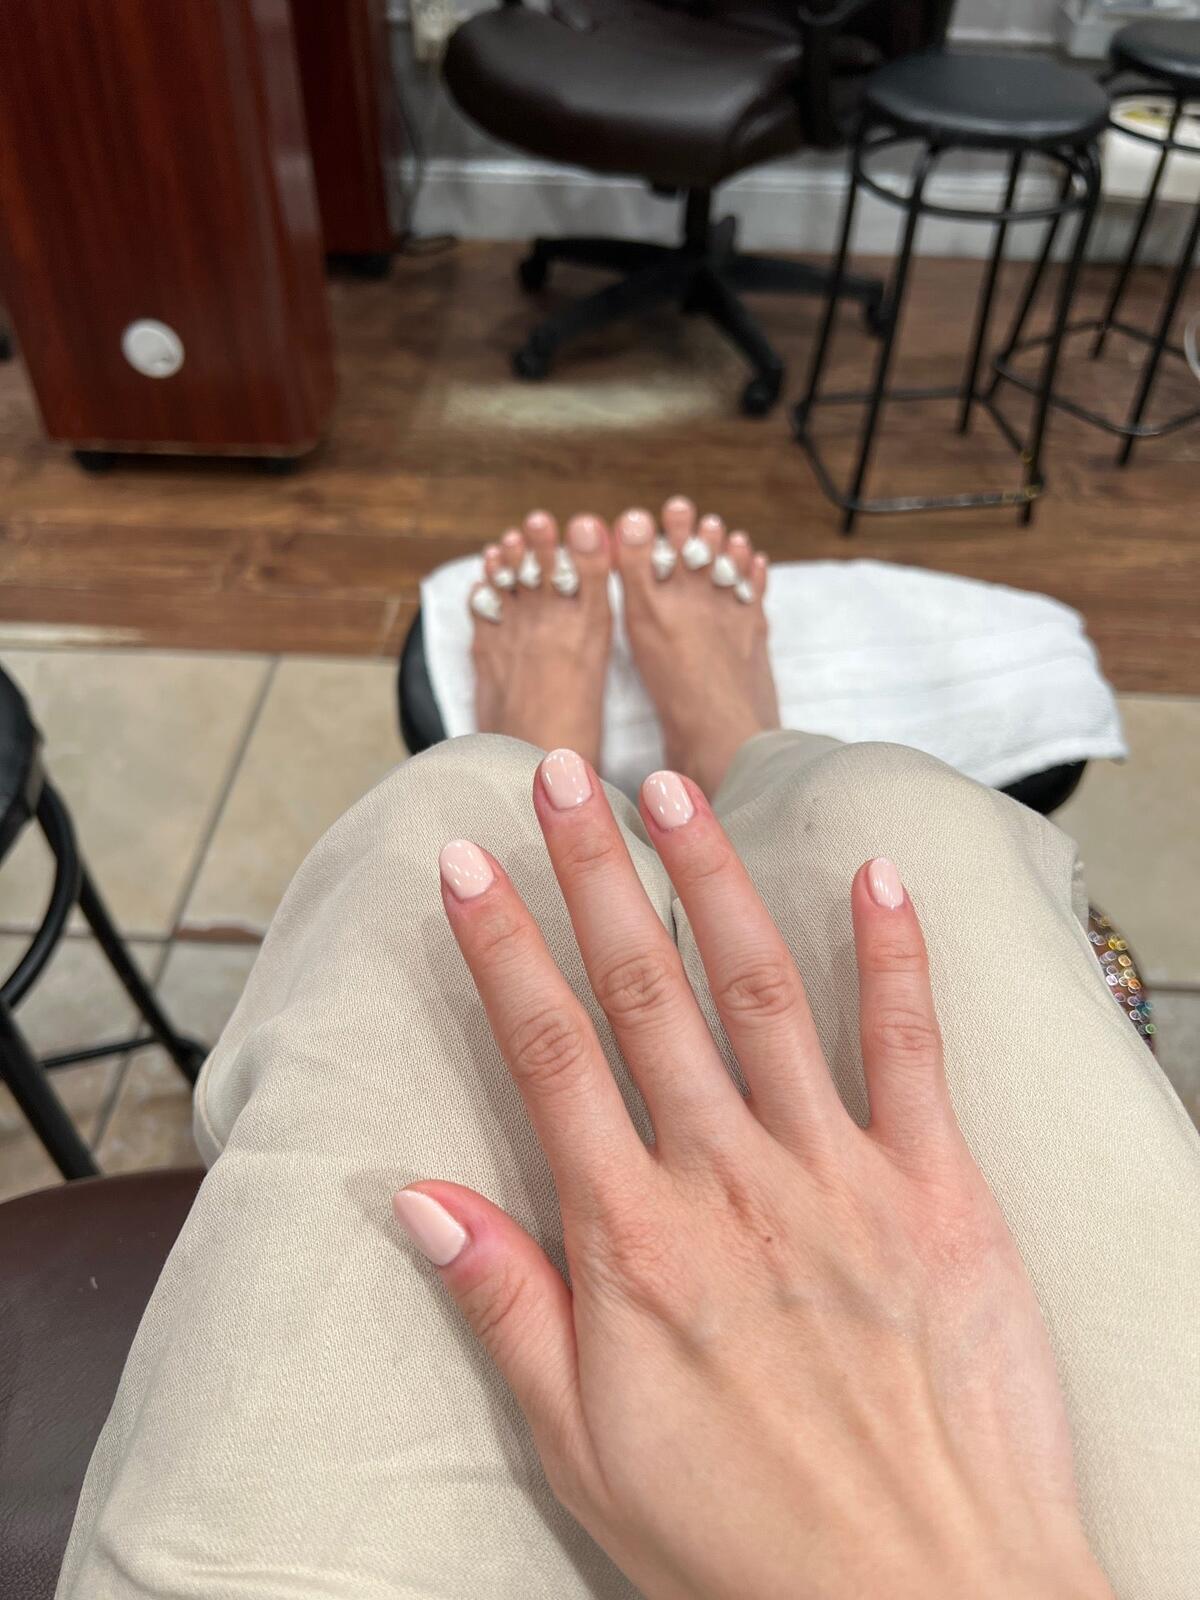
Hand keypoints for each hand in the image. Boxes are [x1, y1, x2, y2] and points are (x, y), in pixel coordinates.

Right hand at [394, 754, 1111, 1599]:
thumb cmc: (746, 1540)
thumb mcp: (583, 1450)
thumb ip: (504, 1306)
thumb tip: (413, 1194)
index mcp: (636, 1241)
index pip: (548, 1054)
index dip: (501, 948)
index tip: (468, 861)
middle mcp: (730, 1182)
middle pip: (645, 993)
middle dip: (593, 872)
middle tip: (560, 775)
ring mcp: (839, 1175)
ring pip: (763, 993)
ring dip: (712, 883)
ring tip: (673, 793)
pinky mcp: (938, 1191)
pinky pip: (913, 1050)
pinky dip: (896, 956)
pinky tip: (876, 874)